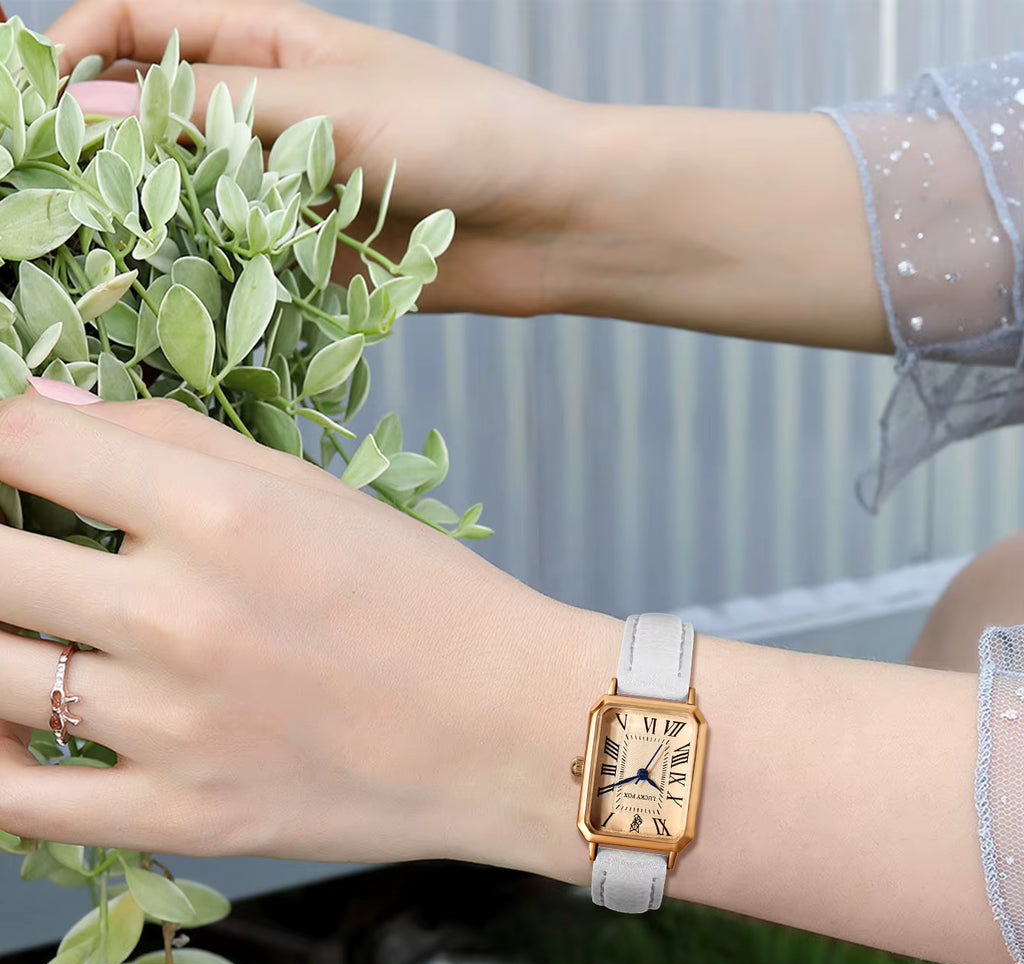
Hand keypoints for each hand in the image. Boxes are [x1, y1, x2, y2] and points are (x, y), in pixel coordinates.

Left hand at [0, 385, 614, 870]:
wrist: (513, 735)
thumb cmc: (428, 602)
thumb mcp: (315, 493)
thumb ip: (173, 439)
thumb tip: (40, 409)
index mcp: (222, 513)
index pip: (23, 444)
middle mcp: (184, 617)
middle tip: (9, 543)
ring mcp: (176, 727)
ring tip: (12, 623)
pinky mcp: (183, 817)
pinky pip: (19, 800)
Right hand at [47, 0, 588, 316]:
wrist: (552, 218)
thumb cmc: (462, 131)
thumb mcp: (329, 104)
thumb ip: (210, 107)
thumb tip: (86, 109)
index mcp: (262, 34)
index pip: (133, 23)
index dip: (69, 52)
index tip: (25, 105)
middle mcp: (261, 105)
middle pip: (144, 112)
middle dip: (89, 146)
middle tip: (42, 199)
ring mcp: (281, 182)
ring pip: (181, 192)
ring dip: (139, 217)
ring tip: (90, 254)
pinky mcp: (305, 252)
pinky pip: (232, 258)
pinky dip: (196, 272)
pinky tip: (164, 297)